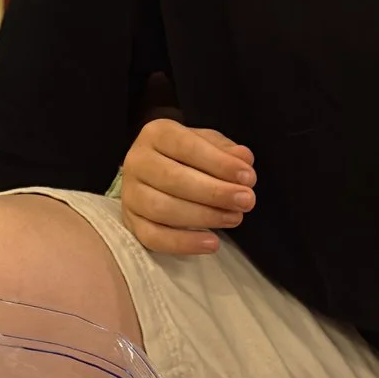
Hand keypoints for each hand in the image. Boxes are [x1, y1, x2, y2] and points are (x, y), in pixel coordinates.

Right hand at [118, 119, 254, 260]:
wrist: (155, 174)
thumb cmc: (186, 156)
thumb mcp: (207, 144)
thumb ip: (226, 150)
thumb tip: (244, 159)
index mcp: (156, 134)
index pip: (186, 146)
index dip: (219, 163)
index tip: (248, 177)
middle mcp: (137, 161)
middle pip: (173, 179)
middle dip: (215, 192)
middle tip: (246, 201)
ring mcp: (130, 194)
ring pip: (162, 209)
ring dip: (204, 216)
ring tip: (234, 218)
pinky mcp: (131, 222)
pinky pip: (154, 237)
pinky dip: (184, 243)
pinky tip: (212, 243)